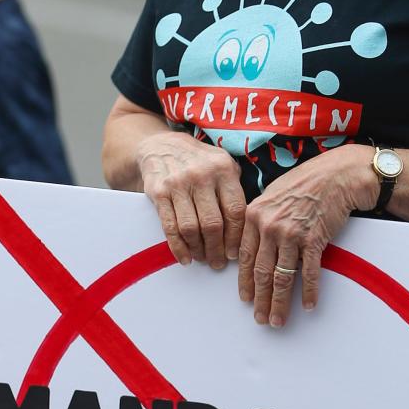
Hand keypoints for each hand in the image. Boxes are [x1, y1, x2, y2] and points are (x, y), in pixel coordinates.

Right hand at [138, 131, 245, 269]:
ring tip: (203, 259)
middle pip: (213, 223)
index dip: (236, 237)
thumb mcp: (223, 163)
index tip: (235, 253)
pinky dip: (178, 247)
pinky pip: (170, 227)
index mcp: (223, 169)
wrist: (161, 146)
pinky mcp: (159, 192)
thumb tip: (249, 225)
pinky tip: (185, 257)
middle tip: (219, 263)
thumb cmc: (199, 161)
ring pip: (191, 228)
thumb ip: (236, 188)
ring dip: (199, 250)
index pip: (235, 210)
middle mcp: (201, 175)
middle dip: (217, 249)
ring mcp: (178, 184)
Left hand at [239, 143, 376, 327]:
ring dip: (280, 303)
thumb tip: (254, 244)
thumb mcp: (271, 194)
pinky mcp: (314, 240)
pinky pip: (309, 273)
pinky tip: (309, 305)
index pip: (245, 256)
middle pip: (261, 271)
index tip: (246, 298)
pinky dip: (310, 292)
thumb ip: (259, 218)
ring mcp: (291, 234)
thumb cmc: (305, 182)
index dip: (245, 281)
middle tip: (260, 318)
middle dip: (260, 299)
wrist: (335, 175)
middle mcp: (269, 226)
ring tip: (278, 320)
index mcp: (254, 215)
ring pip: (282, 277)